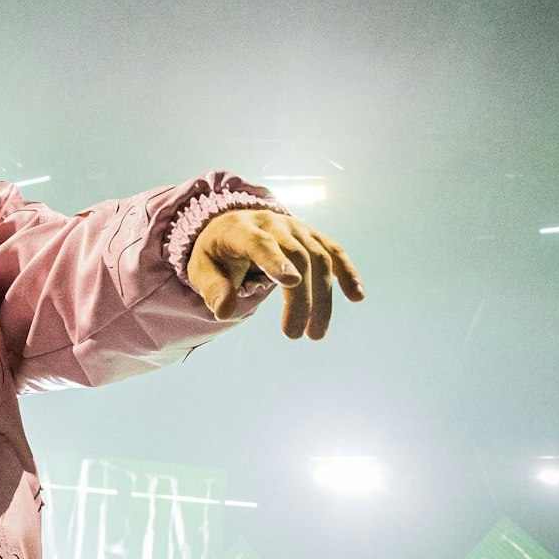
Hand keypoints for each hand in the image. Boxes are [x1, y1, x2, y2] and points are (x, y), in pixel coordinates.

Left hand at [186, 209, 363, 339]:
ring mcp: (296, 228)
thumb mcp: (201, 269)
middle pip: (296, 256)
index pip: (259, 243)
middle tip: (292, 334)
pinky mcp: (312, 237)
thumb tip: (224, 312)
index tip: (290, 283)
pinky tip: (357, 296)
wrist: (231, 226)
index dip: (275, 261)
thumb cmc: (216, 253)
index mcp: (240, 229)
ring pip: (318, 258)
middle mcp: (272, 223)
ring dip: (322, 297)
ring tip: (314, 334)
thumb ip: (212, 288)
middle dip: (299, 297)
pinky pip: (334, 252)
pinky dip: (347, 272)